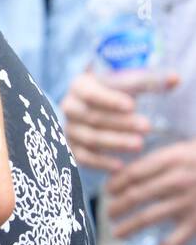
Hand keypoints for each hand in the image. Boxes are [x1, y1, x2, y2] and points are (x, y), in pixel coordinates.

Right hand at [60, 68, 178, 172]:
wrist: (95, 108)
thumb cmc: (114, 92)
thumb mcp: (127, 83)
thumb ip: (148, 81)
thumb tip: (175, 79)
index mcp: (80, 86)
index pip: (91, 94)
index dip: (110, 100)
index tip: (132, 106)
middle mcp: (70, 107)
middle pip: (92, 117)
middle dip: (120, 123)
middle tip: (147, 127)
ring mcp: (70, 128)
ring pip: (89, 138)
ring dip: (115, 142)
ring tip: (139, 144)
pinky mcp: (72, 147)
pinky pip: (83, 157)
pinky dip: (100, 162)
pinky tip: (120, 166)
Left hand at [107, 136, 195, 244]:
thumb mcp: (182, 150)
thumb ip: (157, 161)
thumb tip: (124, 175)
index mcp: (171, 159)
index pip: (133, 173)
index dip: (115, 184)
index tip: (107, 191)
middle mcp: (177, 180)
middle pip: (135, 196)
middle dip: (117, 207)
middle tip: (108, 214)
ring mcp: (188, 202)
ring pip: (148, 217)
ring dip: (129, 227)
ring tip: (117, 233)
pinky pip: (177, 239)